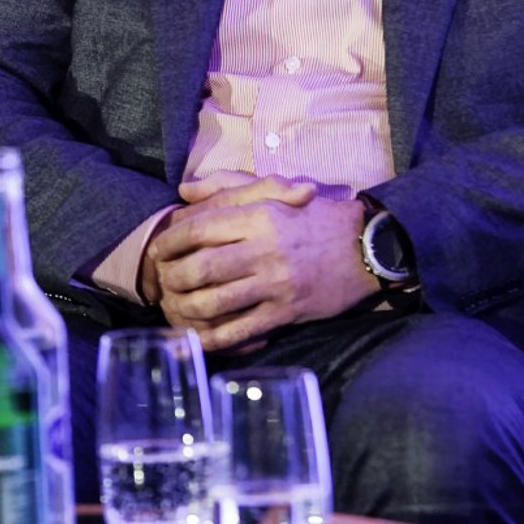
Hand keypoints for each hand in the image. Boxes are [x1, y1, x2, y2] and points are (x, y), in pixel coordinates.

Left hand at [144, 182, 372, 352]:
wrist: (367, 247)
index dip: (170, 241)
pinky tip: (197, 337)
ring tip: (173, 307)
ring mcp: (275, 285)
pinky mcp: (286, 313)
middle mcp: (264, 250)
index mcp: (259, 216)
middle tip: (162, 282)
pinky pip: (240, 330)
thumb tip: (184, 191)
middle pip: (201, 267)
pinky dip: (213, 338)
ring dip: (186, 308)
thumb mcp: (275, 189)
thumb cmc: (315, 216)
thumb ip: (227, 185)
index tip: (157, 250)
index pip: (199, 228)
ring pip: (216, 302)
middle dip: (172, 278)